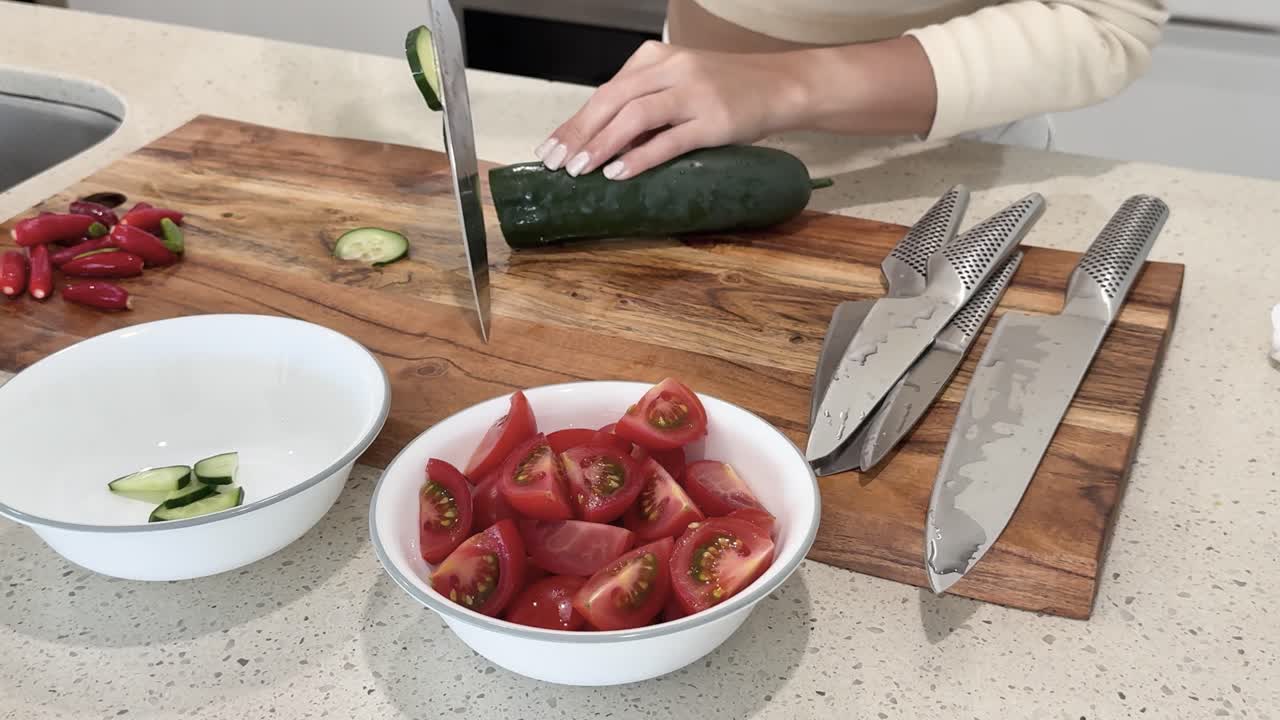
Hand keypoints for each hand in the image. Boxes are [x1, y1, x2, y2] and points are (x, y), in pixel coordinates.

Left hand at [535, 41, 810, 180]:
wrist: (783, 85)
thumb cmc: (728, 90)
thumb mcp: (681, 84)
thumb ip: (646, 105)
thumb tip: (605, 145)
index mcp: (657, 58)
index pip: (606, 91)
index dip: (575, 121)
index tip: (551, 147)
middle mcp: (672, 70)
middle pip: (612, 100)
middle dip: (579, 133)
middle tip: (555, 162)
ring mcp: (694, 93)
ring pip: (635, 117)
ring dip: (602, 144)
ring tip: (579, 170)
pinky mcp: (714, 120)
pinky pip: (669, 139)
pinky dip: (640, 157)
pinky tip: (618, 172)